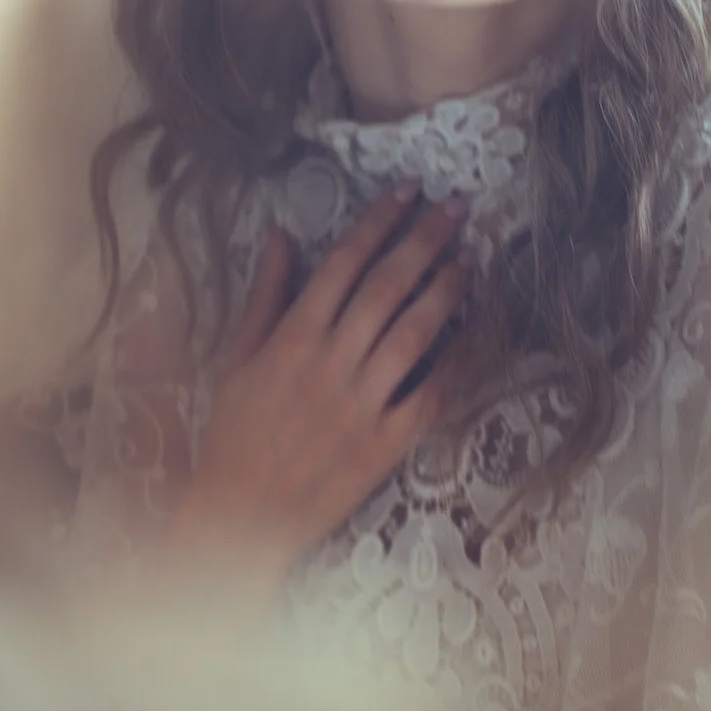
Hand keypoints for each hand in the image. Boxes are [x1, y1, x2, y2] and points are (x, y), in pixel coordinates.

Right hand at [170, 185, 468, 584]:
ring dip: (444, 292)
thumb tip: (283, 233)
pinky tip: (476, 334)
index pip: (343, 263)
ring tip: (468, 259)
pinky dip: (456, 364)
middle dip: (424, 241)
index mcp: (292, 338)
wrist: (240, 519)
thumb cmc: (234, 433)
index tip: (408, 191)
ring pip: (412, 334)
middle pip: (386, 288)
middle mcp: (330, 365)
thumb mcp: (236, 358)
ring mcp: (360, 406)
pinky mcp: (384, 445)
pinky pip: (429, 396)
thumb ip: (265, 294)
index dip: (378, 222)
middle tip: (456, 208)